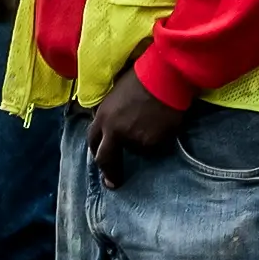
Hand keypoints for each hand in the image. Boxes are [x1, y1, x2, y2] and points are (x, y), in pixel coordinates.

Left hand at [86, 53, 187, 188]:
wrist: (165, 76)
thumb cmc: (141, 77)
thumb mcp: (116, 94)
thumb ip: (111, 113)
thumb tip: (112, 126)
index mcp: (103, 117)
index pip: (93, 141)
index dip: (97, 151)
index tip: (101, 161)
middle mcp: (116, 132)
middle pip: (107, 159)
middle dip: (109, 172)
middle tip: (113, 183)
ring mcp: (136, 139)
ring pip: (137, 150)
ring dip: (141, 143)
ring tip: (152, 123)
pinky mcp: (155, 142)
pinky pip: (155, 145)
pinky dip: (158, 138)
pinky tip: (163, 122)